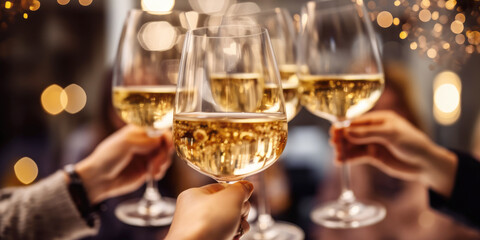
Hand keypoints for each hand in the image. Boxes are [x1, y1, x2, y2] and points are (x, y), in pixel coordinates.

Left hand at [72, 125, 173, 203]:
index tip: (168, 145)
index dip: (167, 137)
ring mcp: (147, 156)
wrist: (99, 179)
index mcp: (139, 132)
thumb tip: (161, 141)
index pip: (160, 129)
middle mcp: (145, 143)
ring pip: (165, 156)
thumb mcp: (125, 143)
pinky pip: (161, 168)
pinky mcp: (147, 169)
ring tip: (152, 170)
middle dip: (165, 153)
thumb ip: (145, 140)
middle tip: (158, 162)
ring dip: (163, 163)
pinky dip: (160, 171)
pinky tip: (152, 175)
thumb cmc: (107, 157)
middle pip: (166, 144)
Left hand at [165, 181, 253, 239]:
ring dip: (239, 225)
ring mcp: (202, 228)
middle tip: (238, 216)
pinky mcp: (208, 239)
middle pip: (228, 206)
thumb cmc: (206, 224)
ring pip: (229, 222)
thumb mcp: (230, 198)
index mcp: (195, 195)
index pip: (222, 188)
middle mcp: (196, 211)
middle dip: (240, 212)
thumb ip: (241, 189)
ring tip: (236, 230)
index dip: (236, 193)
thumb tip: (247, 186)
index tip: (243, 198)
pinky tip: (233, 238)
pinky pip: (226, 234)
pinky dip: (233, 236)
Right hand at [331, 110, 456, 196]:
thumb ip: (368, 133)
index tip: (334, 130)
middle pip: (353, 133)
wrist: (426, 164)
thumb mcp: (391, 135)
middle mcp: (375, 130)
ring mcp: (374, 143)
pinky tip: (341, 161)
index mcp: (380, 119)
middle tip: (333, 143)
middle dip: (342, 138)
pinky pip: (358, 156)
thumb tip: (348, 132)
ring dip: (344, 149)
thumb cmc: (413, 143)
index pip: (358, 121)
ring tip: (337, 156)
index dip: (345, 125)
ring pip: (354, 145)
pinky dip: (349, 158)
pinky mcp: (374, 156)